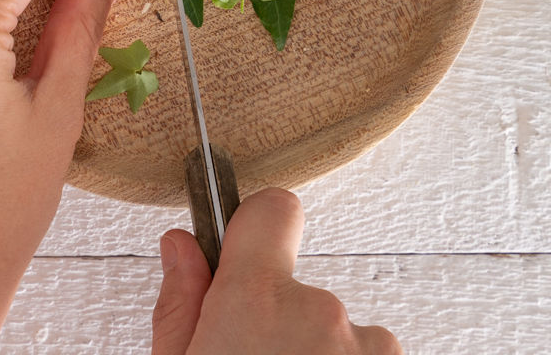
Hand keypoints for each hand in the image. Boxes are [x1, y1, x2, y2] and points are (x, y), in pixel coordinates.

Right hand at [152, 189, 402, 353]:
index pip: (273, 209)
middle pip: (300, 291)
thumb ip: (181, 307)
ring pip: (337, 336)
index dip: (258, 227)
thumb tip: (182, 247)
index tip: (248, 251)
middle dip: (280, 325)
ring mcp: (369, 349)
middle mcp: (320, 313)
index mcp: (256, 300)